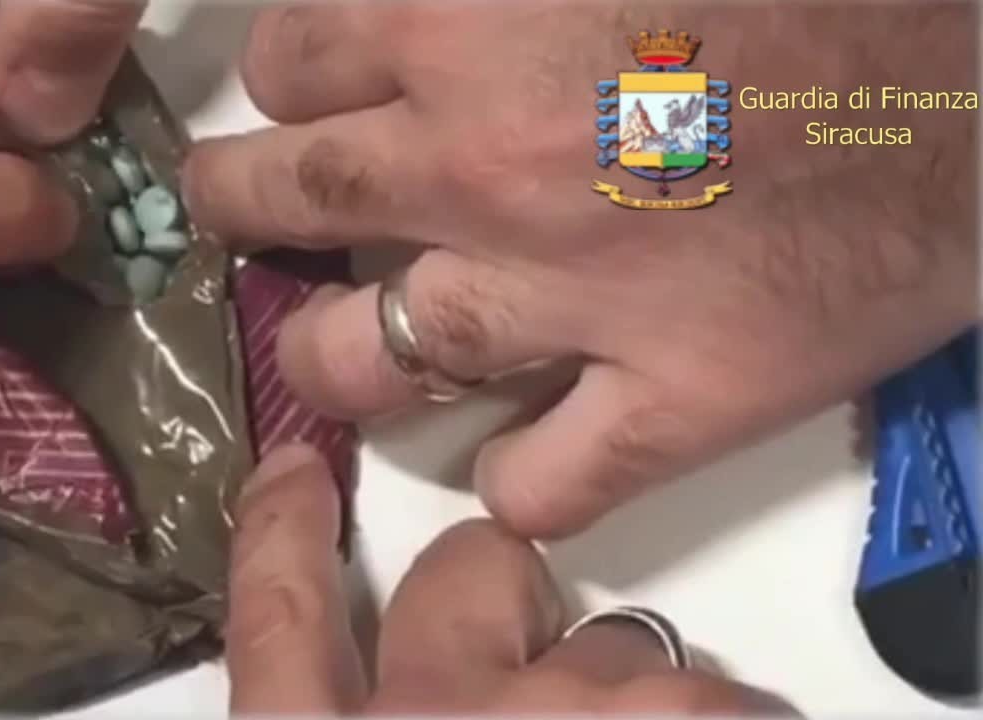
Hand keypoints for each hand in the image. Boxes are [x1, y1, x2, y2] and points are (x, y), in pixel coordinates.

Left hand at [183, 2, 977, 537]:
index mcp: (466, 21)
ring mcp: (573, 297)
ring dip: (334, 357)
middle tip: (245, 209)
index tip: (307, 92)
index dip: (293, 79)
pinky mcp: (677, 393)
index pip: (295, 62)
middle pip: (291, 202)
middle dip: (245, 205)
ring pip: (375, 360)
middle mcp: (490, 167)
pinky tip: (510, 459)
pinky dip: (512, 480)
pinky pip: (544, 480)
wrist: (980, 77)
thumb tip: (397, 8)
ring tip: (332, 348)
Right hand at [226, 444, 795, 714]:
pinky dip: (714, 716)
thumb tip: (371, 683)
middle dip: (499, 577)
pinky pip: (705, 692)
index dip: (280, 535)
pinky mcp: (679, 719)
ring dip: (620, 670)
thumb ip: (348, 705)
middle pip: (461, 575)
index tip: (293, 465)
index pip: (276, 613)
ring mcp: (556, 712)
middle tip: (526, 605)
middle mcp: (426, 709)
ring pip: (600, 633)